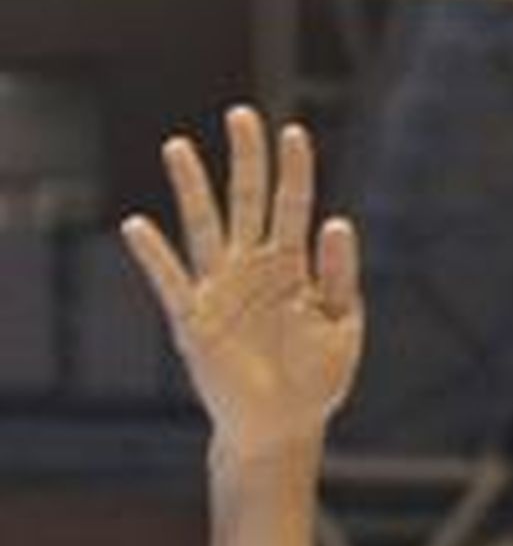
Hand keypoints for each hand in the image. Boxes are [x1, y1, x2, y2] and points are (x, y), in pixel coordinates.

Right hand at [122, 106, 362, 459]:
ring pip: (204, 228)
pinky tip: (137, 225)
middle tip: (244, 115)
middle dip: (246, 160)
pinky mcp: (194, 321)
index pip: (293, 207)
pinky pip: (170, 282)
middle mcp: (253, 268)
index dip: (295, 171)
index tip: (295, 133)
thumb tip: (338, 222)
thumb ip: (342, 279)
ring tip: (179, 147)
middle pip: (248, 202)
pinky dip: (154, 256)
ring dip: (193, 190)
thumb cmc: (316, 381)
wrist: (282, 429)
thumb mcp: (342, 329)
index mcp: (293, 267)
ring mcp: (220, 290)